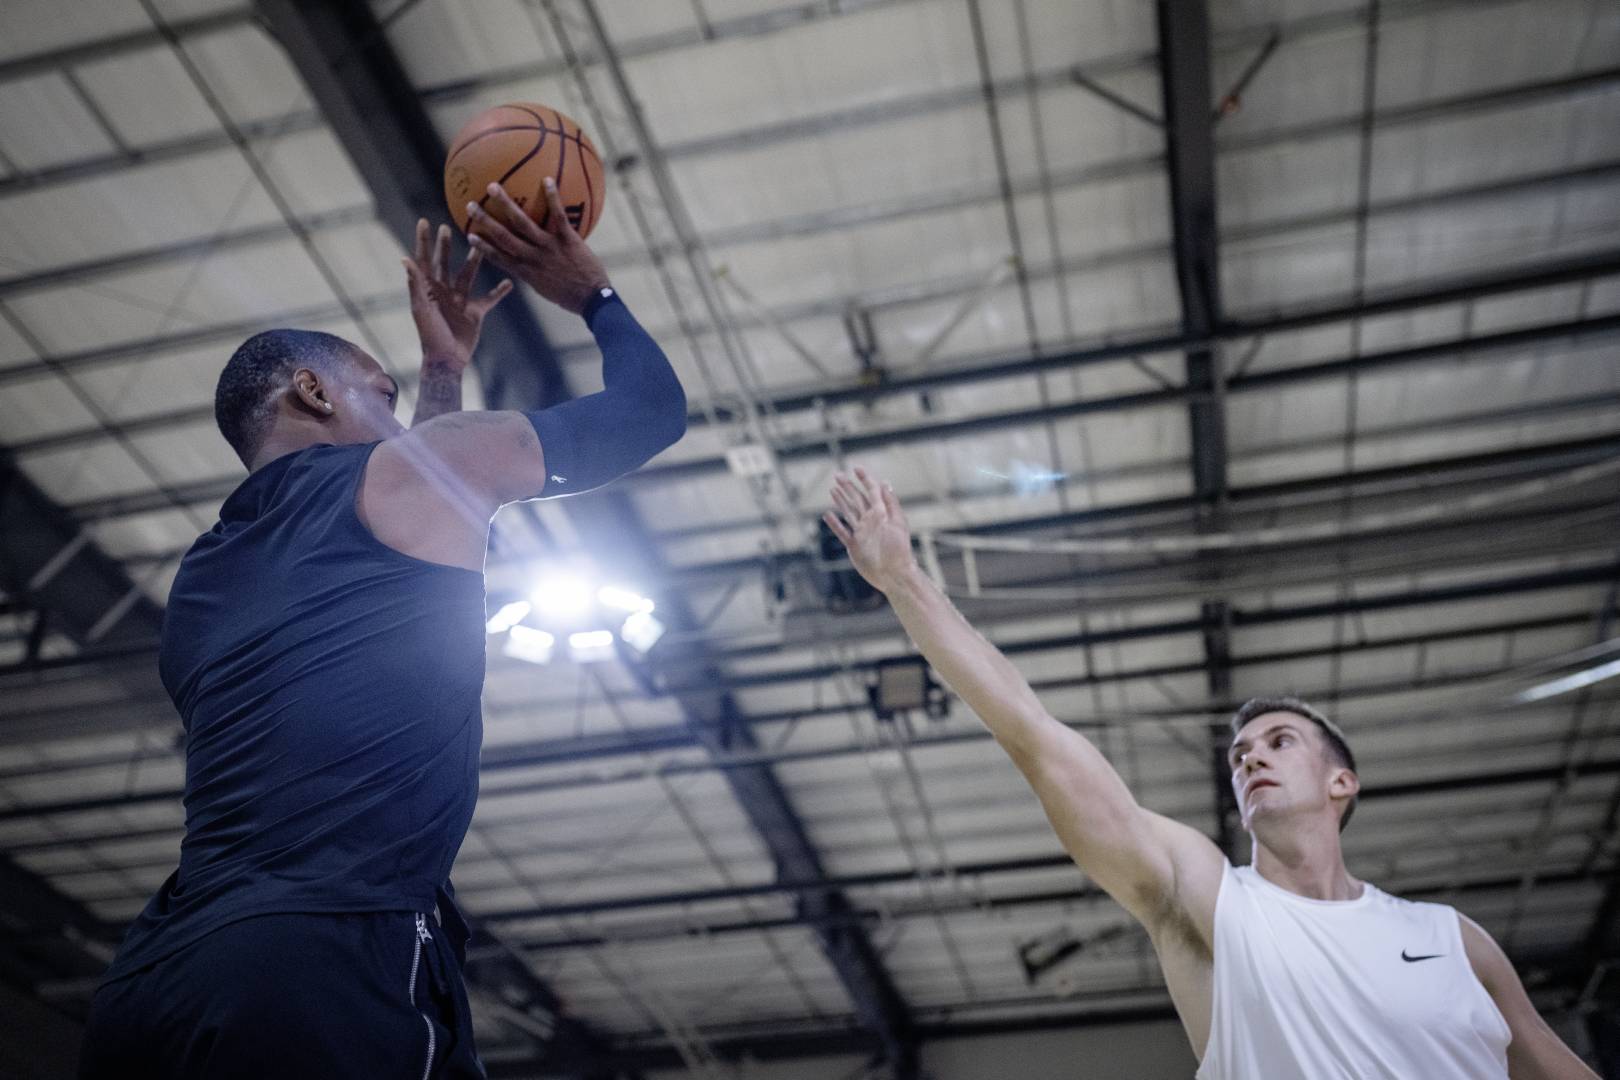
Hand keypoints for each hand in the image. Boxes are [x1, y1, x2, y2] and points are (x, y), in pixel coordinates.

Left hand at [403, 218, 512, 367]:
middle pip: (445, 263)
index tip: (424, 222)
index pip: (424, 260)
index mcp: (428, 289)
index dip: (423, 242)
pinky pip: (489, 299)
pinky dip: (499, 292)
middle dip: (445, 246)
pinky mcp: (475, 312)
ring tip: (481, 245)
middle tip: (447, 227)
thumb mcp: (420, 308)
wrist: (446, 359)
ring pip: (468, 275)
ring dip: (474, 261)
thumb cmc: (430, 334)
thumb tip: (405, 259)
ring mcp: (460, 300)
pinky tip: (509, 282)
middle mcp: (444, 291)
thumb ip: (415, 283)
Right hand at [465, 179, 609, 314]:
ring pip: (522, 223)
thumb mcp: (545, 288)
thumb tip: (528, 263)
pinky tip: (547, 179)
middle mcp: (531, 258)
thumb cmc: (571, 295)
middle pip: (502, 236)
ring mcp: (548, 247)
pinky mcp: (566, 240)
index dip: (483, 246)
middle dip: (485, 221)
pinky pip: (557, 215)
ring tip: (492, 186)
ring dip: (505, 204)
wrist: (592, 300)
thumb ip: (534, 273)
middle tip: (470, 205)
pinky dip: (552, 197)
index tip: (469, 234)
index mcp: (525, 271)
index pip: (498, 257)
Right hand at [823, 467, 917, 591]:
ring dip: (840, 500)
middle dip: (848, 487)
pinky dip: (834, 523)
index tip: (856, 468)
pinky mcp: (854, 546)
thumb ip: (889, 503)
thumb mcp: (896, 522)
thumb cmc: (899, 550)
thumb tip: (885, 483)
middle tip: (837, 475)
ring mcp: (861, 533)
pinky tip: (827, 514)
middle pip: (857, 500)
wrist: (894, 574)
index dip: (865, 479)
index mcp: (882, 514)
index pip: (871, 492)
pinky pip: (842, 532)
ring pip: (848, 512)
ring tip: (832, 489)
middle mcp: (870, 521)